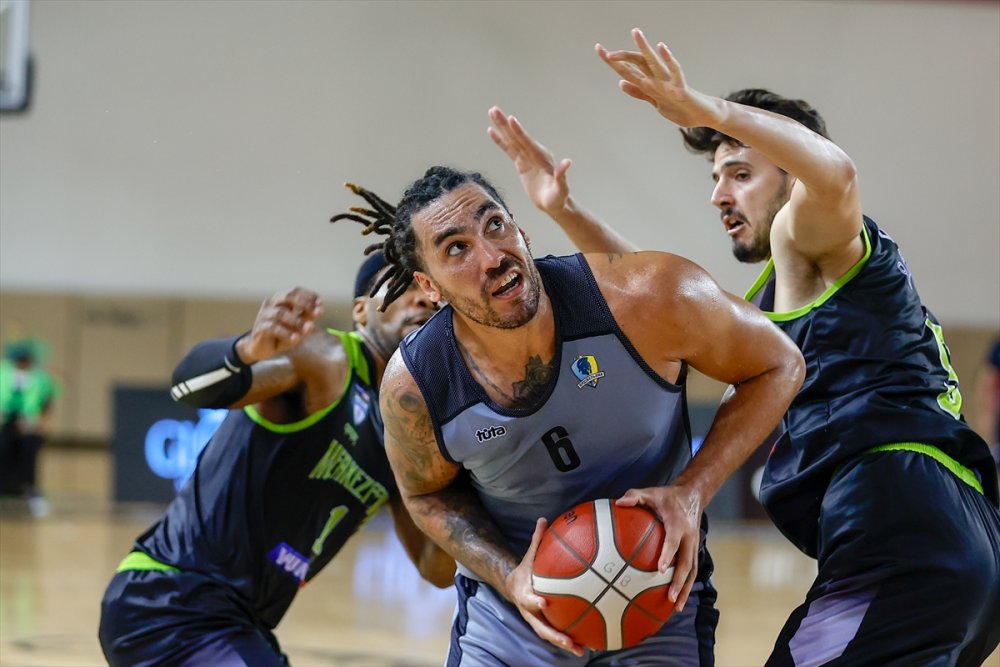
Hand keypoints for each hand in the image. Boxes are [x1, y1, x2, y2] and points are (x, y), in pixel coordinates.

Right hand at [237, 287, 322, 363]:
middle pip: (287, 296)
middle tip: (317, 313)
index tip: (321, 303)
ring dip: (296, 321)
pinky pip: (273, 328)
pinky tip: (295, 338)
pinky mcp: (259, 328)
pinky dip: (286, 332)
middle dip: (304, 303)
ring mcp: (264, 315)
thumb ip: (306, 319)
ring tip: (307, 329)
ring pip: (280, 313)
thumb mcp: (297, 327)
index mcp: (281, 300)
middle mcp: (272, 304)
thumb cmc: (281, 335)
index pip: (295, 291)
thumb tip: (317, 314)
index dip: (309, 296)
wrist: (260, 348)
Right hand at [487, 106, 572, 216]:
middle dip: (505, 123)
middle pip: (517, 136)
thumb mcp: (561, 189)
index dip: (519, 131)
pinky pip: (509, 150)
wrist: (553, 204)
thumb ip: (562, 176)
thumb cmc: (558, 197)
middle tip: (494, 110)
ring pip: (511, 139)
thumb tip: (567, 162)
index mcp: (542, 156)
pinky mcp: (521, 163)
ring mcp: (527, 157)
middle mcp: (534, 153)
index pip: (528, 142)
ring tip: (492, 113)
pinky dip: (500, 141)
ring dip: (501, 127)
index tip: (510, 119)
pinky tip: (492, 132)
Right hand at [504, 518, 584, 656]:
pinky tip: (590, 642)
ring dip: (565, 644)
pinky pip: (558, 633)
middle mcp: (530, 612)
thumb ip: (536, 541)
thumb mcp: (528, 556)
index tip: (544, 602)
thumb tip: (543, 519)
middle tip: (569, 641)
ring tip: (584, 650)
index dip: (534, 601)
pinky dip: (571, 639)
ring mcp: (537, 621)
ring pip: (550, 636)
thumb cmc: (526, 570)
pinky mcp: (545, 624)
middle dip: (555, 636)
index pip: (528, 599)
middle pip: (540, 628)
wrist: (513, 587)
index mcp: (524, 594)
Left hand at [596, 29, 716, 128]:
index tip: (600, 50)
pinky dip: (669, 60)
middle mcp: (657, 79)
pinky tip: (661, 48)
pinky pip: (675, 71)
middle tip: (604, 51)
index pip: (628, 70)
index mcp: (649, 83)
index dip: (614, 62)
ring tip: (636, 33)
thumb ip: (638, 92)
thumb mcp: (654, 102)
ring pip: (654, 62)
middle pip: (637, 63)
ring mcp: (669, 82)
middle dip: (621, 57)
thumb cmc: (679, 107)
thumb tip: (620, 82)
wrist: (701, 116)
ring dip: (644, 48)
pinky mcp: (681, 88)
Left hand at [615, 484, 702, 611]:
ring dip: (685, 589)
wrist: (693, 495)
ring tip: (676, 607)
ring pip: (692, 571)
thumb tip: (617, 502)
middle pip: (687, 564)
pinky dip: (686, 584)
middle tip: (670, 598)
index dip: (668, 555)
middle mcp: (689, 538)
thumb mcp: (651, 492)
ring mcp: (694, 545)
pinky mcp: (694, 550)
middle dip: (679, 582)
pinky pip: (692, 569)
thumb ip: (635, 496)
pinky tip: (677, 598)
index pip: (673, 542)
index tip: (660, 569)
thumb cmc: (668, 496)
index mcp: (678, 525)